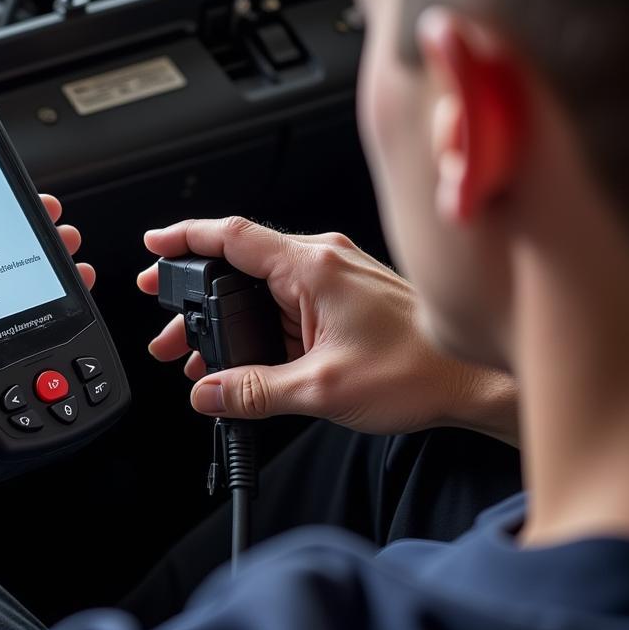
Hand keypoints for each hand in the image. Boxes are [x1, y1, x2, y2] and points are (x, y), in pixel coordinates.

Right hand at [137, 216, 517, 441]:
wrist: (474, 379)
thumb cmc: (421, 369)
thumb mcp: (322, 388)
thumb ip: (254, 391)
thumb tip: (207, 392)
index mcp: (313, 267)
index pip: (232, 237)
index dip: (186, 238)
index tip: (154, 247)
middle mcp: (322, 262)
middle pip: (239, 265)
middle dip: (194, 294)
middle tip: (164, 318)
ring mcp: (333, 279)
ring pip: (260, 289)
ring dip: (226, 317)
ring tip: (195, 352)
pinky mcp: (342, 299)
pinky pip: (285, 305)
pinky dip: (256, 326)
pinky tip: (242, 358)